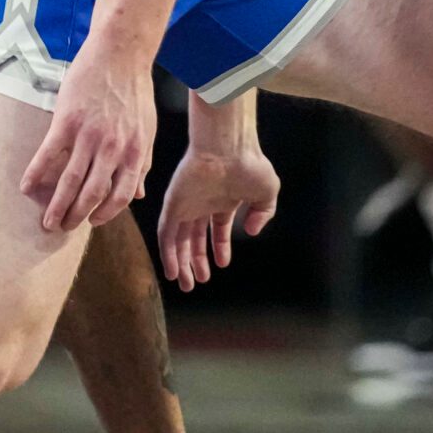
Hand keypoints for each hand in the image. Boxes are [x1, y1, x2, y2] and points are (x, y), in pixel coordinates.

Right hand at [20, 49, 155, 231]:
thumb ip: (142, 163)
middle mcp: (112, 150)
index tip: (91, 221)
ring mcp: (89, 136)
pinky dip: (36, 174)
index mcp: (134, 153)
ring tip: (46, 220)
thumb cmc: (135, 91)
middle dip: (75, 216)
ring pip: (70, 181)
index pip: (120, 196)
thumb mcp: (147, 130)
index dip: (105, 214)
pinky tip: (26, 186)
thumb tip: (138, 194)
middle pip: (92, 195)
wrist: (120, 54)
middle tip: (61, 227)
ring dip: (56, 204)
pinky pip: (48, 154)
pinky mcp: (67, 121)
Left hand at [156, 142, 277, 290]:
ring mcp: (186, 204)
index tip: (222, 265)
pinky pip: (166, 234)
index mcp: (223, 199)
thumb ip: (263, 213)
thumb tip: (252, 230)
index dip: (219, 247)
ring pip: (178, 239)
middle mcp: (202, 202)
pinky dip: (168, 254)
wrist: (227, 147)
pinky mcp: (173, 204)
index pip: (217, 228)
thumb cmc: (248, 163)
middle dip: (196, 261)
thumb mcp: (267, 192)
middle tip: (197, 282)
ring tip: (185, 284)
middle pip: (193, 237)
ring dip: (180, 263)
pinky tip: (172, 271)